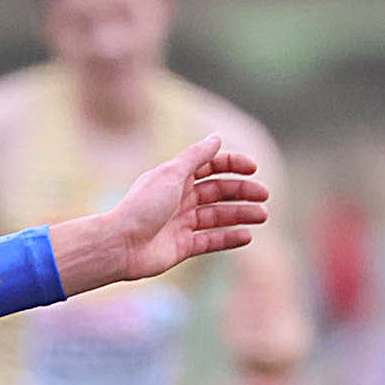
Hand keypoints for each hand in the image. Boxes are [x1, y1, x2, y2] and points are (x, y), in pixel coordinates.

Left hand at [50, 135, 268, 296]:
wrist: (120, 245)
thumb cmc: (142, 206)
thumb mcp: (172, 174)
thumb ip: (196, 157)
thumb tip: (217, 137)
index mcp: (176, 178)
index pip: (211, 166)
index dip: (232, 165)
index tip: (253, 169)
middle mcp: (180, 199)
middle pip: (218, 191)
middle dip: (242, 191)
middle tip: (264, 196)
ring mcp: (181, 224)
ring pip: (218, 216)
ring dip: (241, 214)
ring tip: (262, 216)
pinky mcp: (182, 247)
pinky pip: (211, 241)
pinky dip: (229, 238)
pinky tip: (247, 236)